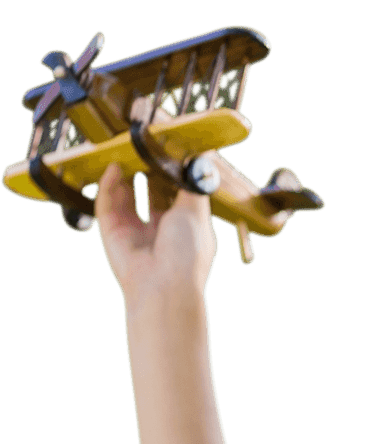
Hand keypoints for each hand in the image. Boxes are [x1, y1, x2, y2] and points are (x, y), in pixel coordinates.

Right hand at [95, 162, 217, 309]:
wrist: (165, 288)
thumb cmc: (188, 254)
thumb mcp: (196, 213)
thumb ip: (192, 187)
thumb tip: (197, 163)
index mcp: (185, 228)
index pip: (177, 194)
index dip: (171, 173)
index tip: (168, 149)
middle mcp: (160, 230)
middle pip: (150, 192)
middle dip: (148, 170)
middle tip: (145, 145)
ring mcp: (135, 231)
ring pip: (126, 195)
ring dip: (127, 173)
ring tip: (128, 150)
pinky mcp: (114, 233)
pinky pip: (107, 204)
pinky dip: (109, 185)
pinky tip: (114, 168)